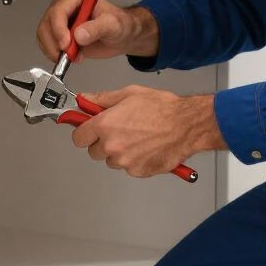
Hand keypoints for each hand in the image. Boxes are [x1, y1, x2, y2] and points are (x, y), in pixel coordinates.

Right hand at [36, 0, 158, 62]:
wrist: (120, 36)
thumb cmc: (119, 25)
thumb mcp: (113, 26)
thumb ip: (97, 28)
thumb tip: (78, 35)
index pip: (58, 11)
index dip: (59, 29)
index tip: (66, 45)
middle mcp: (63, 4)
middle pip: (47, 23)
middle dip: (55, 42)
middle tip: (69, 55)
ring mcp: (58, 19)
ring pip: (43, 34)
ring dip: (54, 50)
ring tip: (73, 57)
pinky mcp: (57, 32)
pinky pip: (46, 43)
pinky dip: (54, 53)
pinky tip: (70, 57)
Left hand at [70, 86, 222, 178]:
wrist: (187, 125)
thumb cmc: (162, 108)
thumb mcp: (130, 93)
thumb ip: (103, 99)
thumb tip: (85, 100)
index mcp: (105, 125)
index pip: (78, 137)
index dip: (84, 132)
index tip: (90, 129)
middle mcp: (111, 146)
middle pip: (94, 151)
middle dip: (103, 142)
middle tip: (120, 130)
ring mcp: (124, 161)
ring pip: (112, 160)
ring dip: (119, 152)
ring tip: (138, 137)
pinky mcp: (137, 172)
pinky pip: (128, 168)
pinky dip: (135, 160)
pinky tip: (147, 146)